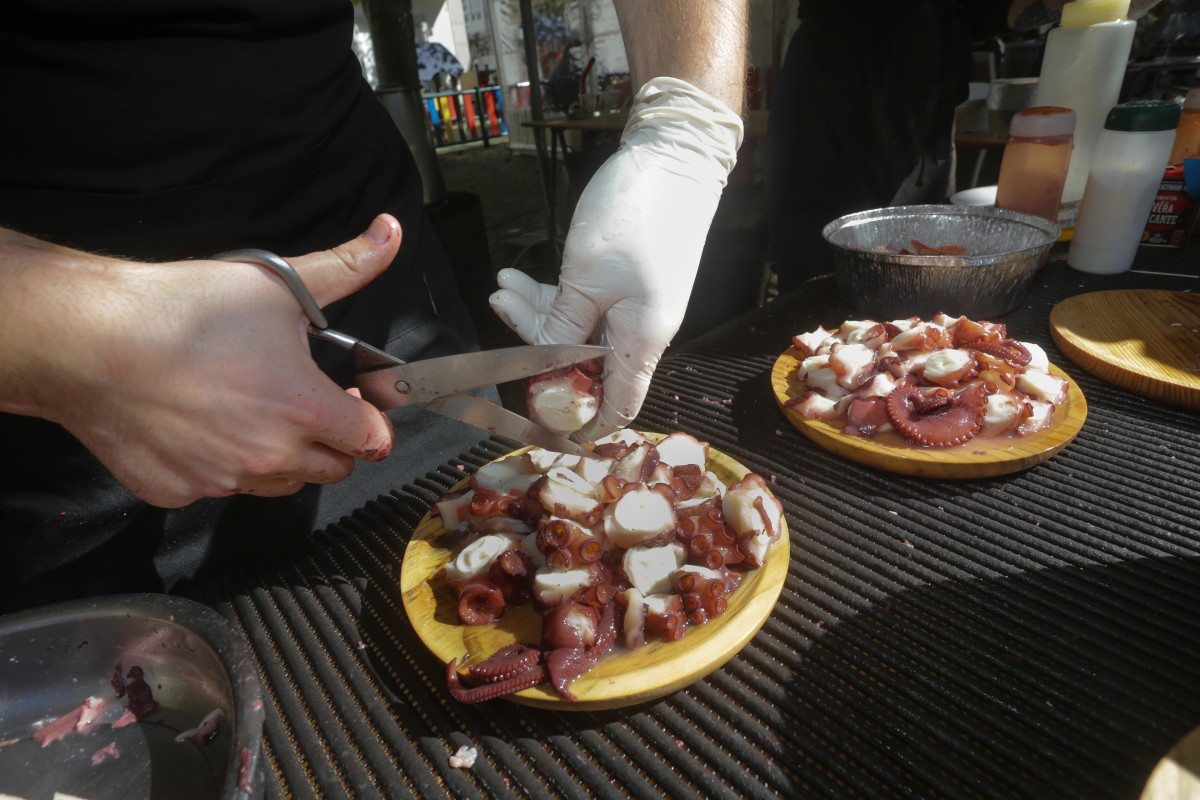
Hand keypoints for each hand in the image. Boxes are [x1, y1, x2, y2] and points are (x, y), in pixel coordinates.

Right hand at [1, 215, 401, 506]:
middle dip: (332, 441)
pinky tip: (202, 424)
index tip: (353, 400)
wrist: (86, 339)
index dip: (370, 418)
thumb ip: (345, 266)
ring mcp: (221, 480)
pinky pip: (218, 488)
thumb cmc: (181, 309)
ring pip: (277, 484)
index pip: (372, 440)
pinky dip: (220, 465)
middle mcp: (268, 455)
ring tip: (256, 410)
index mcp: (304, 408)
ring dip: (281, 456)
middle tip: (306, 404)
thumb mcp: (276, 281)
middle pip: (332, 470)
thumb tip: (390, 233)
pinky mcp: (177, 491)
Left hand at [490, 78, 742, 439]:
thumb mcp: (586, 277)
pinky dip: (552, 295)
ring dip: (537, 314)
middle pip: (585, 366)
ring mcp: (633, 306)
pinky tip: (520, 279)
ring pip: (577, 331)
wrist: (673, 157)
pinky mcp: (625, 282)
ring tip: (502, 289)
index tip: (545, 427)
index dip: (582, 424)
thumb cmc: (637, 215)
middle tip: (499, 317)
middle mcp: (641, 331)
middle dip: (538, 350)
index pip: (616, 406)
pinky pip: (583, 304)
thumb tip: (546, 371)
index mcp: (642, 341)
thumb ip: (562, 330)